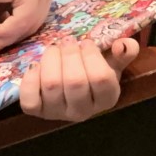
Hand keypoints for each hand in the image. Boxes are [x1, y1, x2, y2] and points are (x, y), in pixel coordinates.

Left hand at [19, 38, 140, 122]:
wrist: (74, 87)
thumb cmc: (95, 70)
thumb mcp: (114, 61)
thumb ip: (126, 51)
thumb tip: (122, 45)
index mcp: (107, 99)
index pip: (101, 78)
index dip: (92, 56)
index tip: (87, 43)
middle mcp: (83, 112)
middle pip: (75, 81)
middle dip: (70, 54)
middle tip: (68, 41)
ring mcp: (58, 114)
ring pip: (52, 85)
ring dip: (51, 60)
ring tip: (54, 49)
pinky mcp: (37, 112)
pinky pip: (29, 99)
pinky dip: (30, 79)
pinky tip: (37, 66)